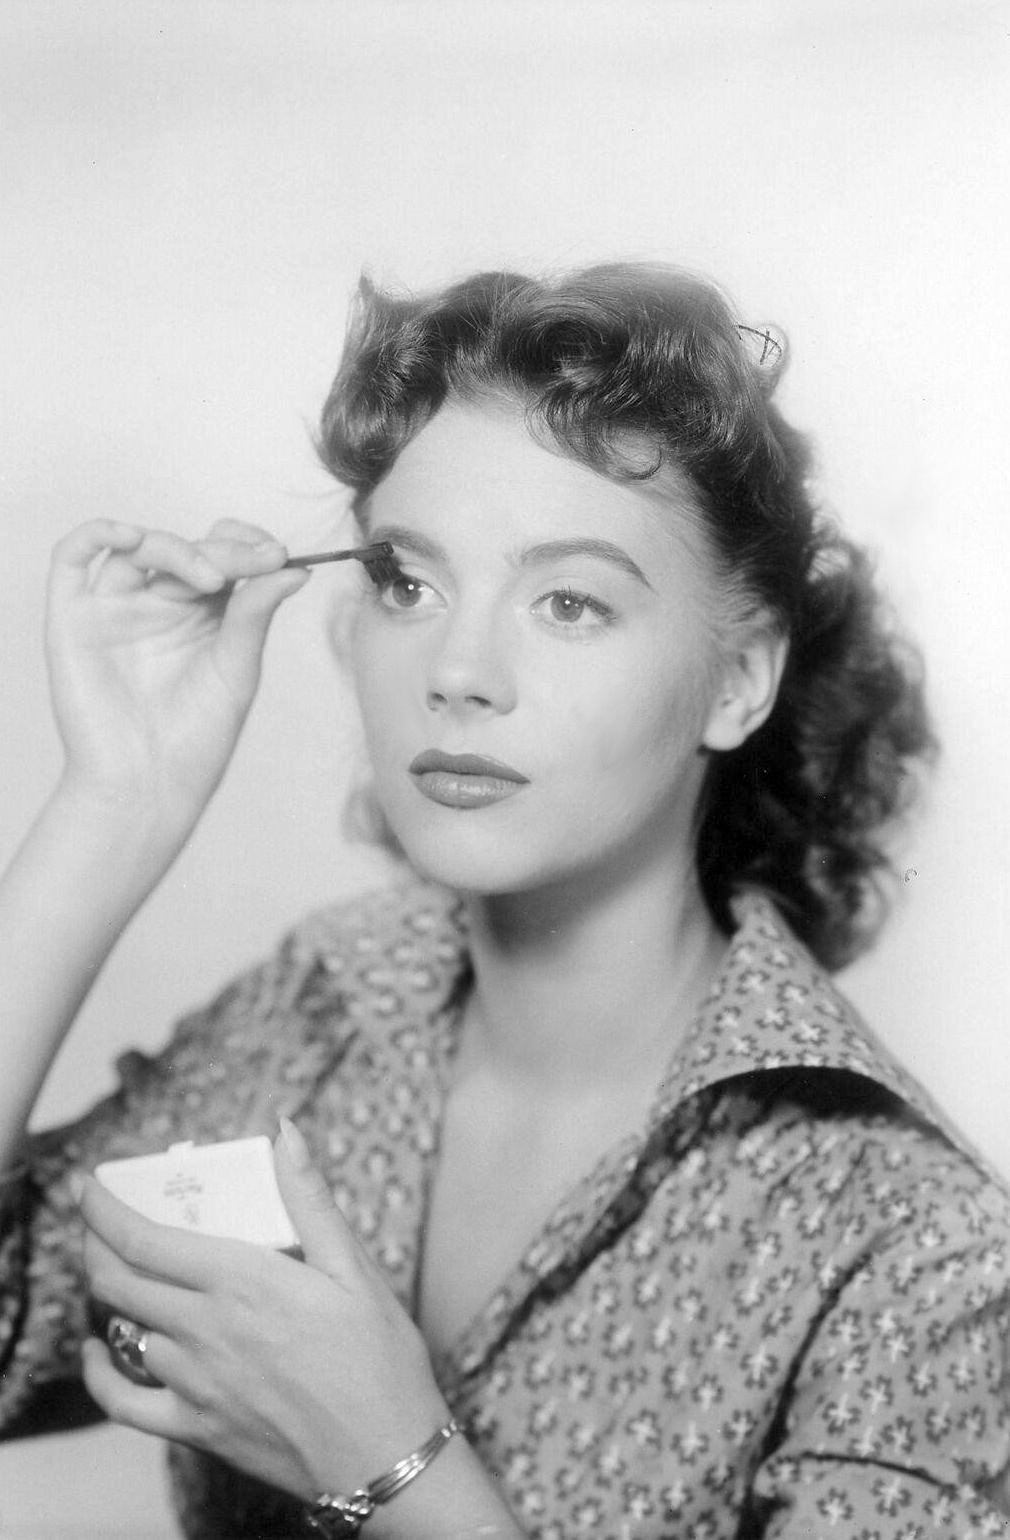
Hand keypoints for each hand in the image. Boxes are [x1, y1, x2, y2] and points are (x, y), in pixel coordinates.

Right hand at [46, 519, 309, 838]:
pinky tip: (130, 536)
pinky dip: (96, 534)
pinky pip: (71, 558)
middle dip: (226, 551)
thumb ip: (256, 612)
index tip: (278, 554)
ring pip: (137, 547)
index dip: (248, 543)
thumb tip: (298, 567)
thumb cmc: (196, 740)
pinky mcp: (73, 619)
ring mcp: (114, 608)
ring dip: (177, 547)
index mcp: (203, 613)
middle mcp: (158, 604)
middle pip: (187, 548)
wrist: (149, 787)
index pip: (222, 552)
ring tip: (211, 579)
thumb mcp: (238, 668)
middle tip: (258, 561)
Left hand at [78, 1123, 449, 1502]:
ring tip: (126, 1274)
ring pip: (124, 1330)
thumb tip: (286, 1133)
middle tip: (98, 1222)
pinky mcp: (195, 1428)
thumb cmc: (379, 1361)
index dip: (103, 1210)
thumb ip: (309, 1198)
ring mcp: (194, 1383)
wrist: (386, 1457)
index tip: (89, 1188)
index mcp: (241, 1281)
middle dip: (95, 1243)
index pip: (144, 1238)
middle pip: (117, 1280)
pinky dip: (99, 1374)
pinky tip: (97, 1353)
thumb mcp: (353, 1267)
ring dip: (114, 1296)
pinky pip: (124, 1403)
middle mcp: (205, 1329)